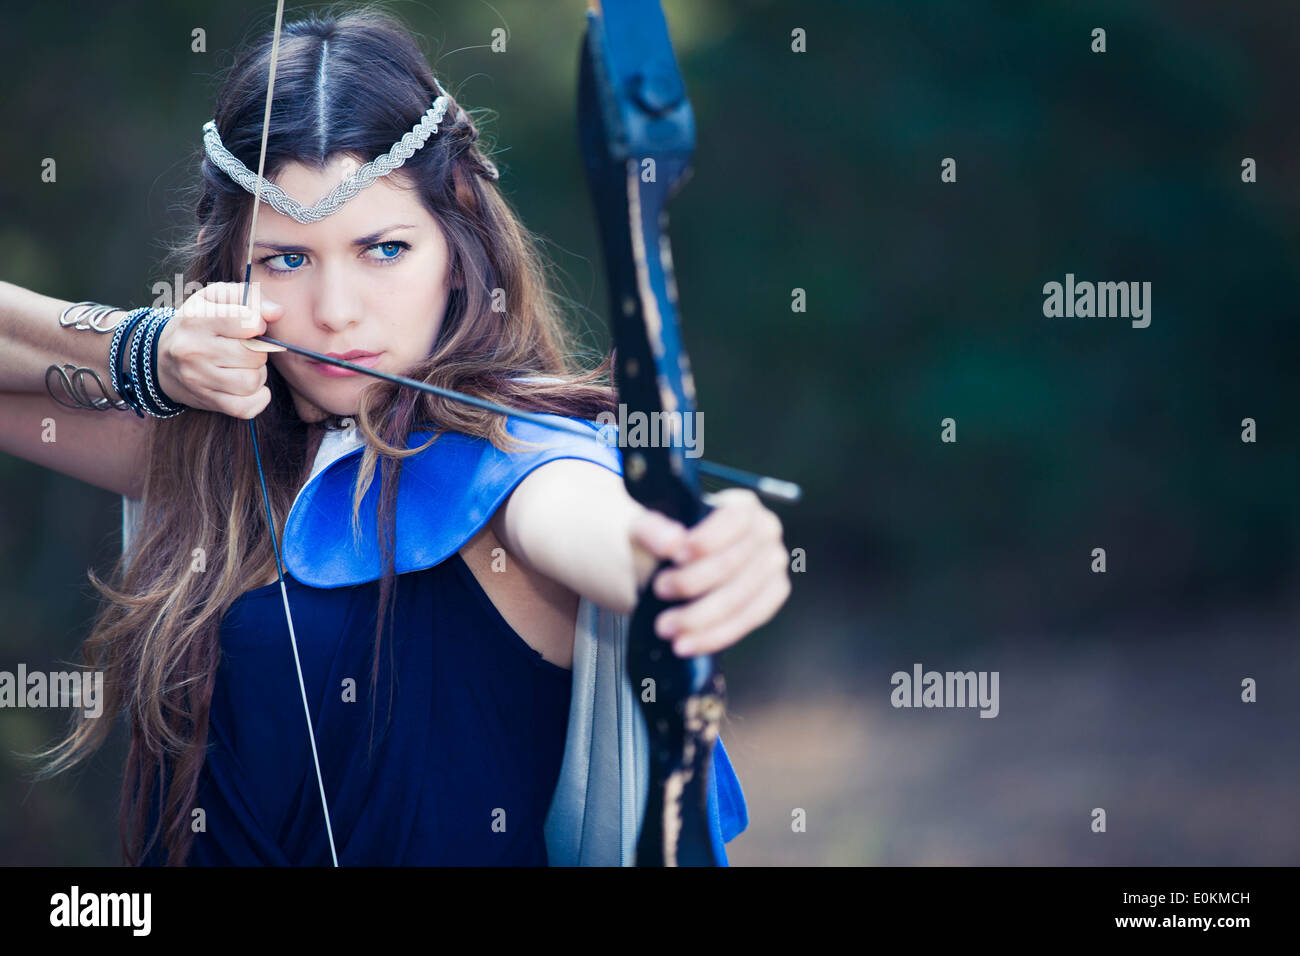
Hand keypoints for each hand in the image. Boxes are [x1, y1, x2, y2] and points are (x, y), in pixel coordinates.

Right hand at [156, 282, 283, 418]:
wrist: (159, 359)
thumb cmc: (197, 323)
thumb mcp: (215, 299)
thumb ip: (248, 297)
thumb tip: (277, 312)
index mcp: (196, 319)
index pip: (247, 322)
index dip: (259, 324)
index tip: (253, 326)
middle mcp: (193, 349)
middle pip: (254, 355)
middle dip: (259, 351)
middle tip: (248, 348)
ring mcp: (198, 378)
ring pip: (252, 381)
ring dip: (258, 374)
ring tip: (245, 366)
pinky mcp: (206, 401)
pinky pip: (246, 408)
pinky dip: (258, 399)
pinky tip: (251, 388)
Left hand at [630, 488, 790, 656]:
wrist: (672, 565)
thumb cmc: (665, 539)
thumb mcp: (649, 527)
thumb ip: (653, 529)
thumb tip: (671, 543)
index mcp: (742, 505)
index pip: (734, 519)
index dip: (706, 540)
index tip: (675, 556)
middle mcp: (766, 531)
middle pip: (734, 563)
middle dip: (693, 583)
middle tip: (659, 591)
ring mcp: (774, 565)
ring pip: (740, 598)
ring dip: (700, 618)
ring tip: (666, 627)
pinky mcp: (773, 594)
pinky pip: (750, 619)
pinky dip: (716, 635)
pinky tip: (688, 643)